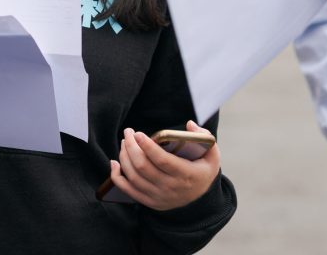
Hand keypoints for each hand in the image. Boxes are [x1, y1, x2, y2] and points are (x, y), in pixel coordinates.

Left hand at [105, 120, 220, 210]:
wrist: (201, 200)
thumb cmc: (202, 170)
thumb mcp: (212, 154)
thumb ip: (204, 137)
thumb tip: (189, 125)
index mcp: (186, 175)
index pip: (162, 160)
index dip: (148, 146)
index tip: (138, 133)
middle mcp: (171, 188)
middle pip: (143, 167)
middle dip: (131, 147)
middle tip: (128, 132)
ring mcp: (159, 197)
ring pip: (134, 176)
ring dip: (124, 157)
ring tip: (124, 142)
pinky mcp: (150, 202)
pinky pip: (128, 190)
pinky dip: (117, 177)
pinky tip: (114, 162)